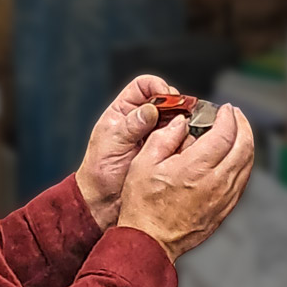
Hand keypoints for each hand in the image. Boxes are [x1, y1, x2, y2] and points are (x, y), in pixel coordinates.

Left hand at [75, 75, 177, 229]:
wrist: (105, 201)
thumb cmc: (100, 171)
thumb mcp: (111, 144)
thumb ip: (129, 126)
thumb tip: (149, 109)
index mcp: (123, 112)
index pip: (144, 86)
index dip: (157, 87)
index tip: (167, 96)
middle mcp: (141, 121)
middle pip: (167, 100)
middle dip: (177, 105)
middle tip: (183, 115)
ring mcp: (155, 136)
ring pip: (178, 119)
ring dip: (184, 123)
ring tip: (184, 133)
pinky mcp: (165, 152)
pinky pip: (182, 140)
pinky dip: (186, 141)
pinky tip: (185, 147)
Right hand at [117, 104, 253, 262]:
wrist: (150, 240)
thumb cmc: (142, 205)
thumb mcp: (143, 164)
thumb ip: (164, 138)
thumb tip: (180, 123)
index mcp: (195, 168)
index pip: (225, 134)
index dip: (227, 117)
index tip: (224, 109)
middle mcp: (216, 182)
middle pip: (244, 146)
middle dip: (242, 125)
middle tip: (235, 115)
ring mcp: (223, 197)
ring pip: (247, 163)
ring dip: (245, 143)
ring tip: (236, 132)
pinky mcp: (224, 209)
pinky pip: (242, 180)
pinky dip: (242, 162)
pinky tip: (231, 158)